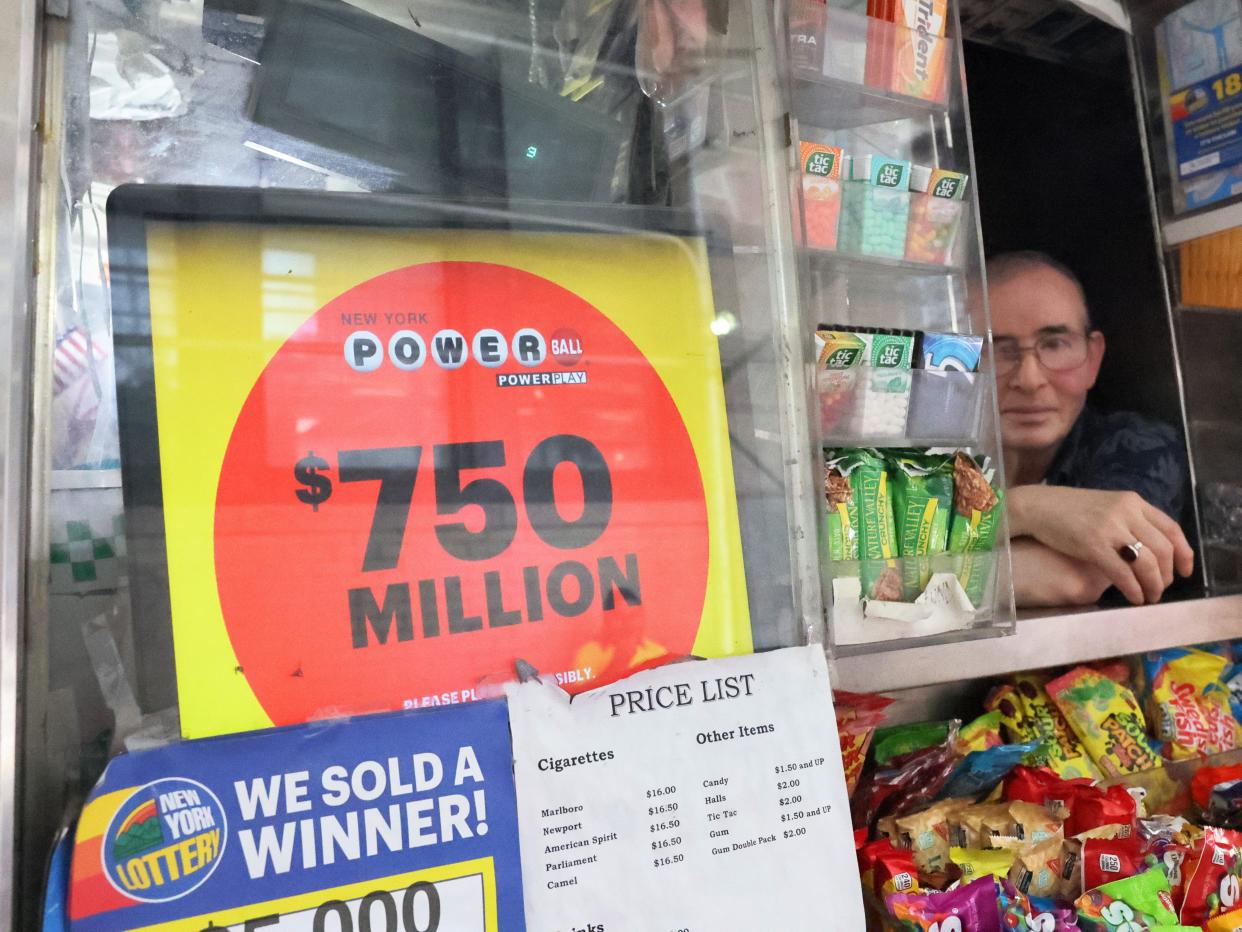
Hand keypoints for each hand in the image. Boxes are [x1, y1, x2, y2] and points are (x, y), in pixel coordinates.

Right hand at [1007, 485, 1193, 605]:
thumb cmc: (1067, 510)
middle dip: (1167, 575)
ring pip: (1147, 562)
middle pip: (1163, 548)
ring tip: (1149, 597)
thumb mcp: (1105, 506)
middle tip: (1161, 590)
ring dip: (1153, 585)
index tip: (1185, 570)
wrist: (1035, 506)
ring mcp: (1110, 527)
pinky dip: (1133, 589)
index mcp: (1132, 501)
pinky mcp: (1093, 545)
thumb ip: (1127, 520)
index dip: (1184, 552)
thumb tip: (1147, 548)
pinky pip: (1123, 572)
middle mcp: (1126, 511)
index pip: (1171, 527)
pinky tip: (1133, 598)